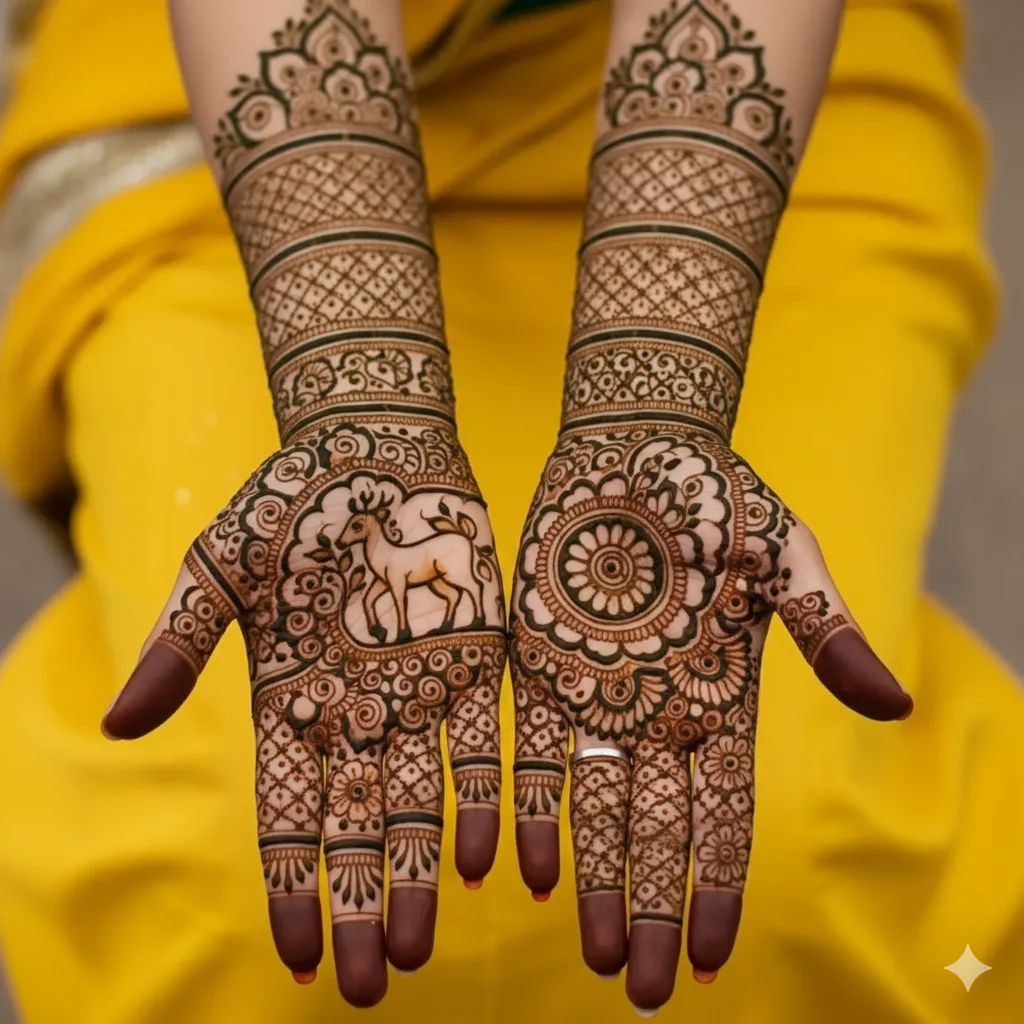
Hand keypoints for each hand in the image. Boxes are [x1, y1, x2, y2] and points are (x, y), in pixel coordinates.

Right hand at [103, 421, 505, 1005]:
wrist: (375, 445)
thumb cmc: (288, 499)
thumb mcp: (220, 567)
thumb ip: (177, 645)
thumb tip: (118, 728)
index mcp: (289, 698)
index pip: (288, 812)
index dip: (293, 885)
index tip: (297, 957)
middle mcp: (356, 709)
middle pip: (357, 827)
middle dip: (358, 904)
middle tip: (369, 984)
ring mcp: (417, 688)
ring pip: (420, 802)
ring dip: (418, 874)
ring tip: (417, 945)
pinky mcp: (475, 657)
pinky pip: (480, 742)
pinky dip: (481, 799)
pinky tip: (484, 860)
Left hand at [509, 426, 909, 1009]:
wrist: (633, 445)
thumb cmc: (718, 494)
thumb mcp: (782, 555)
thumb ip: (825, 629)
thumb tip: (895, 706)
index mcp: (722, 697)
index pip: (724, 811)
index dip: (718, 884)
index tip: (711, 954)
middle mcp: (659, 711)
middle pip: (658, 830)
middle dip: (654, 909)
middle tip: (645, 990)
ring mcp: (598, 692)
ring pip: (596, 806)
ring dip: (597, 881)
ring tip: (596, 953)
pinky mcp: (541, 663)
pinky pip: (534, 749)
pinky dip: (532, 808)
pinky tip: (527, 868)